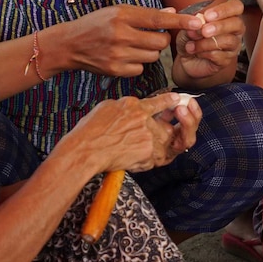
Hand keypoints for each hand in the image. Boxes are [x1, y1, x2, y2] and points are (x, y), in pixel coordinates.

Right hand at [60, 4, 204, 77]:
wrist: (69, 44)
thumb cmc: (97, 25)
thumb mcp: (118, 12)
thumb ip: (146, 14)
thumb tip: (172, 13)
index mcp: (122, 15)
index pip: (158, 19)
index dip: (180, 21)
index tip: (197, 21)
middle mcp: (120, 34)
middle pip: (160, 42)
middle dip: (161, 39)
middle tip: (150, 36)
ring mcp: (118, 54)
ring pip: (153, 57)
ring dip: (149, 52)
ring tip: (134, 46)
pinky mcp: (116, 70)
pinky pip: (141, 68)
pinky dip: (138, 64)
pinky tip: (125, 57)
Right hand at [60, 93, 200, 174]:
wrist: (85, 150)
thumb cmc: (89, 130)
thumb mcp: (108, 107)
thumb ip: (126, 107)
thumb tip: (134, 108)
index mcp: (134, 106)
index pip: (159, 102)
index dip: (170, 101)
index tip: (177, 100)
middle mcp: (145, 119)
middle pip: (166, 127)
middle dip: (161, 135)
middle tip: (143, 142)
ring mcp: (149, 136)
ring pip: (163, 143)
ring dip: (153, 149)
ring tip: (132, 152)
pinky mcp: (148, 152)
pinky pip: (155, 158)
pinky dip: (145, 161)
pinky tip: (129, 159)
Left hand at [176, 0, 244, 78]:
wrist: (186, 58)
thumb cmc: (190, 38)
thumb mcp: (188, 26)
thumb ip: (193, 22)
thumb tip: (200, 21)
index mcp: (227, 16)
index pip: (236, 6)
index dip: (224, 10)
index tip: (207, 15)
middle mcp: (234, 30)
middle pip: (237, 23)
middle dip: (219, 26)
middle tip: (204, 31)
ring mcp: (233, 46)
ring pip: (228, 41)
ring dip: (206, 42)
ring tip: (191, 44)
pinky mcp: (227, 61)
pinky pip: (220, 55)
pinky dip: (204, 53)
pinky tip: (195, 52)